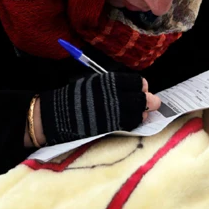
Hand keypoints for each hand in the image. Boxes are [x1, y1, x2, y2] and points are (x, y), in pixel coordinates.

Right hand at [39, 72, 161, 144]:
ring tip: (139, 113)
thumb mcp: (95, 83)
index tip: (141, 89)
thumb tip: (137, 89)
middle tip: (151, 103)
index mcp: (111, 81)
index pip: (138, 82)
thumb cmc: (74, 96)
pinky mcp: (111, 127)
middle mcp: (115, 95)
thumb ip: (116, 85)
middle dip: (149, 101)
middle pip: (143, 99)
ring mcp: (114, 112)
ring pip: (140, 114)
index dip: (142, 86)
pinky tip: (130, 121)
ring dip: (142, 113)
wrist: (57, 115)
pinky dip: (134, 123)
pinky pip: (131, 125)